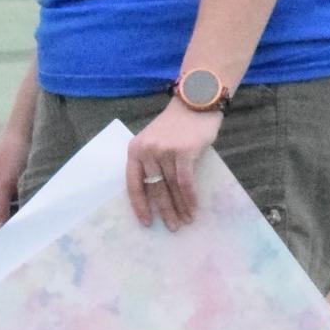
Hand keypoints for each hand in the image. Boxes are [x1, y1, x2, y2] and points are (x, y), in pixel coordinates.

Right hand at [0, 125, 29, 241]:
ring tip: (20, 239)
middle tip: (10, 248)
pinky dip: (18, 218)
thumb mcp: (4, 183)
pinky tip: (27, 225)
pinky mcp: (14, 194)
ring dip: (9, 227)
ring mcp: (0, 195)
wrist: (27, 133)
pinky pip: (14, 211)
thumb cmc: (10, 154)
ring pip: (2, 218)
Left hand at [125, 100, 223, 231]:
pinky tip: (194, 209)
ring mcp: (165, 151)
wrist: (195, 102)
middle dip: (164, 211)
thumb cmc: (176, 126)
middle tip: (172, 227)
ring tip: (186, 221)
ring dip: (180, 207)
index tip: (146, 222)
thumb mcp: (154, 141)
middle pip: (154, 188)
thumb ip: (152, 163)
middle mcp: (147, 151)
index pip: (133, 184)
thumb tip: (159, 197)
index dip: (140, 205)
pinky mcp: (184, 152)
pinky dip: (190, 198)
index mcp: (135, 150)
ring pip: (171, 188)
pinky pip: (185, 182)